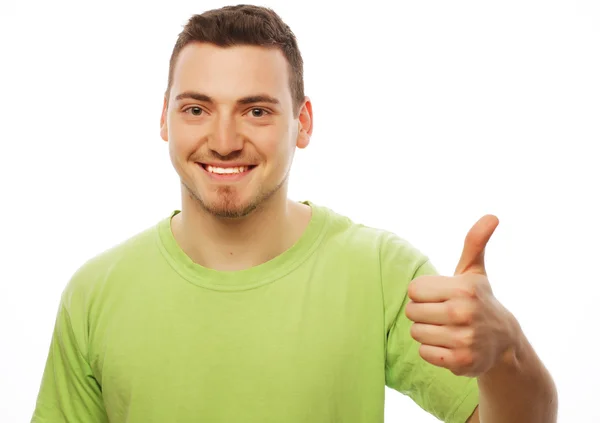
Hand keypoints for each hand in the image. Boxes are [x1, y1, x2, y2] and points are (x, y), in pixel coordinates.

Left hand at [405, 214, 518, 376]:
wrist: (503, 342)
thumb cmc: (479, 300)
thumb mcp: (475, 271)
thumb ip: (475, 242)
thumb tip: (492, 216)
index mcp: (463, 288)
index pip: (414, 290)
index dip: (424, 293)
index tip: (441, 296)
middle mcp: (464, 313)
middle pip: (412, 311)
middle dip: (423, 312)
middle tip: (443, 314)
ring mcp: (463, 339)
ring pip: (416, 332)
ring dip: (426, 331)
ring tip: (447, 329)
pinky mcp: (461, 362)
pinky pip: (424, 352)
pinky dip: (433, 350)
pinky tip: (449, 345)